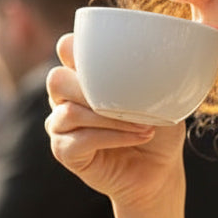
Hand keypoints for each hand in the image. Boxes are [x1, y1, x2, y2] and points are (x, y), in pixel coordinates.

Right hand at [46, 34, 187, 211]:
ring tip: (145, 124)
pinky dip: (112, 137)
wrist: (160, 169)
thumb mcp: (160, 96)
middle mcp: (65, 98)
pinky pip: (80, 140)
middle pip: (57, 79)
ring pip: (70, 112)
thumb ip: (147, 75)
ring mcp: (61, 125)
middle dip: (93, 87)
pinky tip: (138, 137)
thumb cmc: (158, 129)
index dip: (82, 50)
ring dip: (110, 117)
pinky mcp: (65, 152)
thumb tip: (153, 56)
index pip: (67, 48)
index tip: (118, 60)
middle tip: (132, 98)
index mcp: (81, 75)